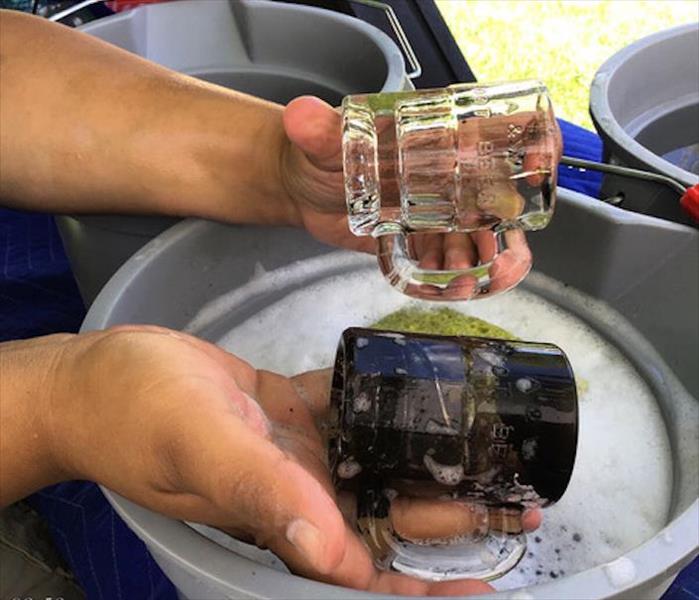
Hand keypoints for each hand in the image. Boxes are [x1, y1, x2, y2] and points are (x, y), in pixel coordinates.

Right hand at [31, 326, 538, 594]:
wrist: (99, 374)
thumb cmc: (137, 414)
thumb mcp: (204, 449)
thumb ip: (266, 494)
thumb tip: (331, 555)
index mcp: (283, 514)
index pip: (368, 564)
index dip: (426, 579)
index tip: (491, 576)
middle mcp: (297, 488)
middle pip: (387, 509)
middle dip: (449, 509)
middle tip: (514, 496)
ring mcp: (293, 448)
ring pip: (373, 456)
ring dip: (422, 453)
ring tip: (480, 440)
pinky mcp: (285, 410)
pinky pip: (345, 406)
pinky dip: (380, 398)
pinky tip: (415, 381)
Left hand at [280, 97, 555, 298]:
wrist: (302, 191)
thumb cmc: (319, 155)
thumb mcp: (322, 142)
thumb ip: (318, 131)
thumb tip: (301, 116)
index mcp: (437, 139)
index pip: (498, 133)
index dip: (534, 143)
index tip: (543, 164)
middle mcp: (447, 175)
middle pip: (499, 198)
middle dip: (506, 230)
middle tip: (494, 256)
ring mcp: (437, 209)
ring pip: (479, 236)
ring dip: (479, 260)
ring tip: (457, 278)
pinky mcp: (421, 239)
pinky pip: (450, 259)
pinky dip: (453, 276)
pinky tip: (444, 286)